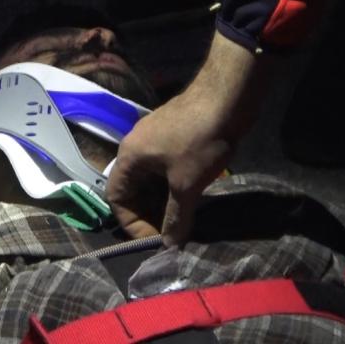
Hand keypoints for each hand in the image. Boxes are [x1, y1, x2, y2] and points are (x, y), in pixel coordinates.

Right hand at [108, 32, 272, 245]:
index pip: (116, 198)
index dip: (131, 223)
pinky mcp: (174, 137)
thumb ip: (176, 218)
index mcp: (130, 157)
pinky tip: (193, 200)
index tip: (154, 240)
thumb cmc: (199, 141)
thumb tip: (170, 247)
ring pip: (152, 180)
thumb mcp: (186, 185)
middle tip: (171, 234)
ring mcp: (156, 140)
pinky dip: (175, 187)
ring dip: (164, 202)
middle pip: (134, 190)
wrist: (228, 97)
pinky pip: (166, 169)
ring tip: (183, 221)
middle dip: (149, 214)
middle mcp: (137, 147)